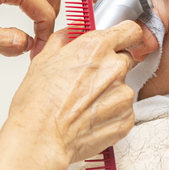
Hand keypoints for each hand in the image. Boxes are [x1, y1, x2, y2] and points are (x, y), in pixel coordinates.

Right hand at [0, 21, 142, 169]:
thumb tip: (72, 31)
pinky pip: (124, 111)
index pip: (130, 30)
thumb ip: (65, 38)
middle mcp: (115, 67)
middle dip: (110, 68)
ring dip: (110, 93)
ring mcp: (124, 94)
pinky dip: (111, 114)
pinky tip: (90, 118)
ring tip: (84, 105)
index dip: (125, 36)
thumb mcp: (44, 59)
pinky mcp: (127, 118)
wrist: (40, 139)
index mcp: (97, 47)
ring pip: (123, 87)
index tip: (120, 42)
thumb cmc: (37, 102)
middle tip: (88, 81)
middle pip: (125, 59)